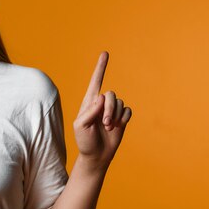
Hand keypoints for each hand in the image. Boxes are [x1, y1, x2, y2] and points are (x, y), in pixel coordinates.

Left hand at [73, 51, 132, 171]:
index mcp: (89, 102)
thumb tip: (101, 97)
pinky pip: (128, 110)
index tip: (105, 53)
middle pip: (111, 94)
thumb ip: (90, 111)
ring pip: (120, 102)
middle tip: (105, 123)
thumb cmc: (84, 141)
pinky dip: (124, 118)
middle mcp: (101, 103)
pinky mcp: (121, 118)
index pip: (95, 81)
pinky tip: (118, 126)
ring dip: (115, 115)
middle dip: (109, 108)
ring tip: (109, 127)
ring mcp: (112, 110)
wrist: (96, 155)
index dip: (101, 67)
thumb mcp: (81, 126)